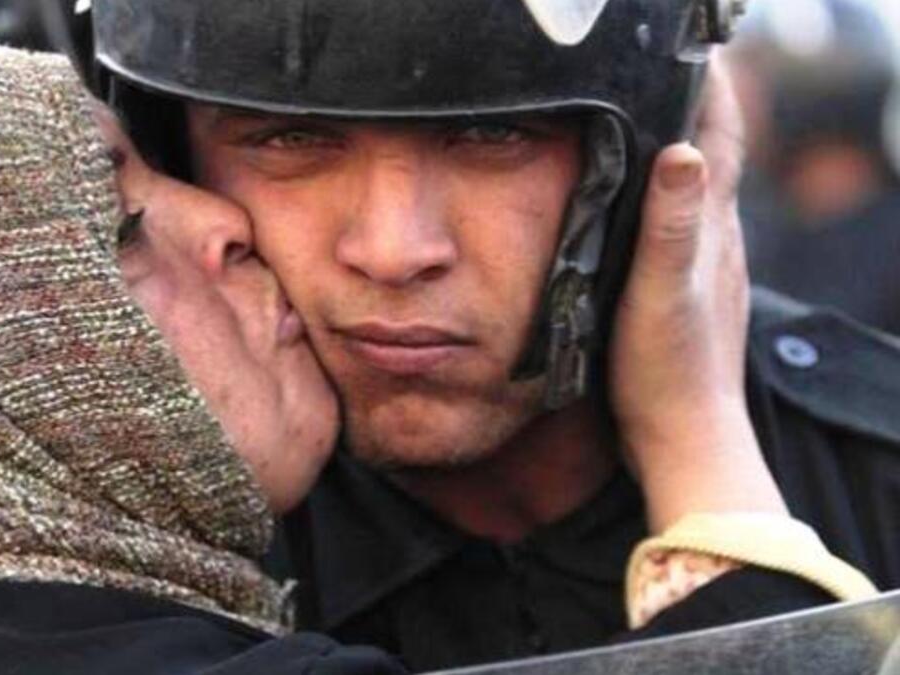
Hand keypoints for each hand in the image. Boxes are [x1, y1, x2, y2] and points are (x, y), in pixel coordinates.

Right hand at [609, 57, 787, 531]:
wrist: (682, 437)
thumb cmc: (666, 370)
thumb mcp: (661, 293)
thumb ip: (672, 225)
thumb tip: (684, 150)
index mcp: (713, 230)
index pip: (722, 137)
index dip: (709, 87)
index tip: (687, 46)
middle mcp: (717, 240)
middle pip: (712, 154)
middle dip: (689, 105)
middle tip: (651, 71)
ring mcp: (704, 266)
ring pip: (694, 190)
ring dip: (676, 148)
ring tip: (637, 120)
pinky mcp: (686, 290)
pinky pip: (678, 224)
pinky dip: (664, 196)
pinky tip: (634, 206)